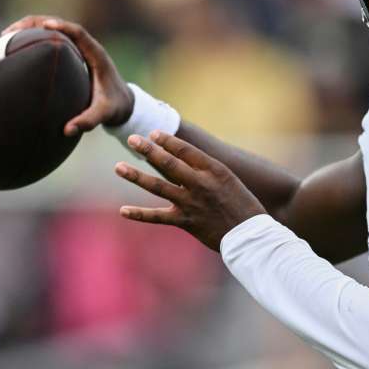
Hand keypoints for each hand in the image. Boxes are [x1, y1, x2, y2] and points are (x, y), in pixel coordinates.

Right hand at [2, 15, 133, 136]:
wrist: (124, 103)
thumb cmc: (116, 107)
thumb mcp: (105, 114)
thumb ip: (89, 121)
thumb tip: (67, 130)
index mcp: (96, 55)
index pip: (79, 33)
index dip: (62, 26)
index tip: (44, 25)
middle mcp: (86, 47)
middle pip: (59, 24)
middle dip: (34, 23)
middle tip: (9, 32)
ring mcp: (77, 49)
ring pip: (52, 30)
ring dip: (29, 28)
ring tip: (4, 36)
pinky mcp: (71, 54)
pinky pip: (50, 40)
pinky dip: (32, 39)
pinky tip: (13, 48)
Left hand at [115, 130, 267, 250]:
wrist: (250, 235)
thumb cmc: (243, 205)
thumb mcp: (229, 180)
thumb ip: (206, 170)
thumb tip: (183, 159)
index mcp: (214, 170)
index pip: (185, 150)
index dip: (167, 141)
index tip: (153, 133)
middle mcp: (200, 184)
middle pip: (168, 163)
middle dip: (148, 150)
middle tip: (132, 140)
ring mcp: (191, 203)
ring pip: (158, 186)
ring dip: (136, 176)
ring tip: (118, 167)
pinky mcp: (185, 221)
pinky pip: (158, 217)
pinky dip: (140, 214)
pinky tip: (124, 210)